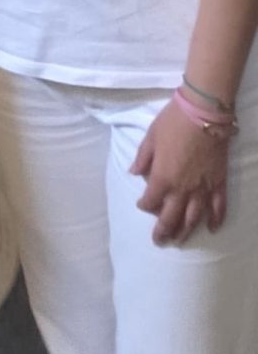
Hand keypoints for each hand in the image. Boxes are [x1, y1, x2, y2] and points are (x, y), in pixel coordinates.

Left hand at [130, 99, 227, 243]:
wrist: (203, 112)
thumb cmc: (173, 122)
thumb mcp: (150, 136)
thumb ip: (142, 158)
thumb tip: (133, 173)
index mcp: (162, 177)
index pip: (151, 200)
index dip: (144, 205)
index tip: (142, 205)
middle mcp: (182, 189)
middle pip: (171, 217)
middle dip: (163, 231)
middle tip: (159, 241)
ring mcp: (202, 188)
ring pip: (193, 218)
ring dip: (185, 231)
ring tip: (179, 240)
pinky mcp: (218, 183)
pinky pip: (218, 207)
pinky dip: (215, 219)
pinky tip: (212, 228)